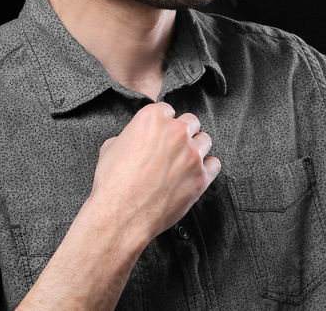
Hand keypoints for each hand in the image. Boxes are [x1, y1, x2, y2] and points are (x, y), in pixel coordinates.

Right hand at [87, 102, 219, 242]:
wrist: (121, 214)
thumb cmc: (113, 184)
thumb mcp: (111, 148)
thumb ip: (130, 136)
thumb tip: (134, 139)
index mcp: (153, 118)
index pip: (168, 110)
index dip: (164, 123)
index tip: (162, 133)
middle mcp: (176, 132)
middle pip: (190, 122)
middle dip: (183, 133)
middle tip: (173, 147)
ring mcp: (191, 154)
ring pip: (205, 141)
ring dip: (196, 149)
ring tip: (184, 161)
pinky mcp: (201, 176)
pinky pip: (214, 164)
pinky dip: (207, 168)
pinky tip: (196, 173)